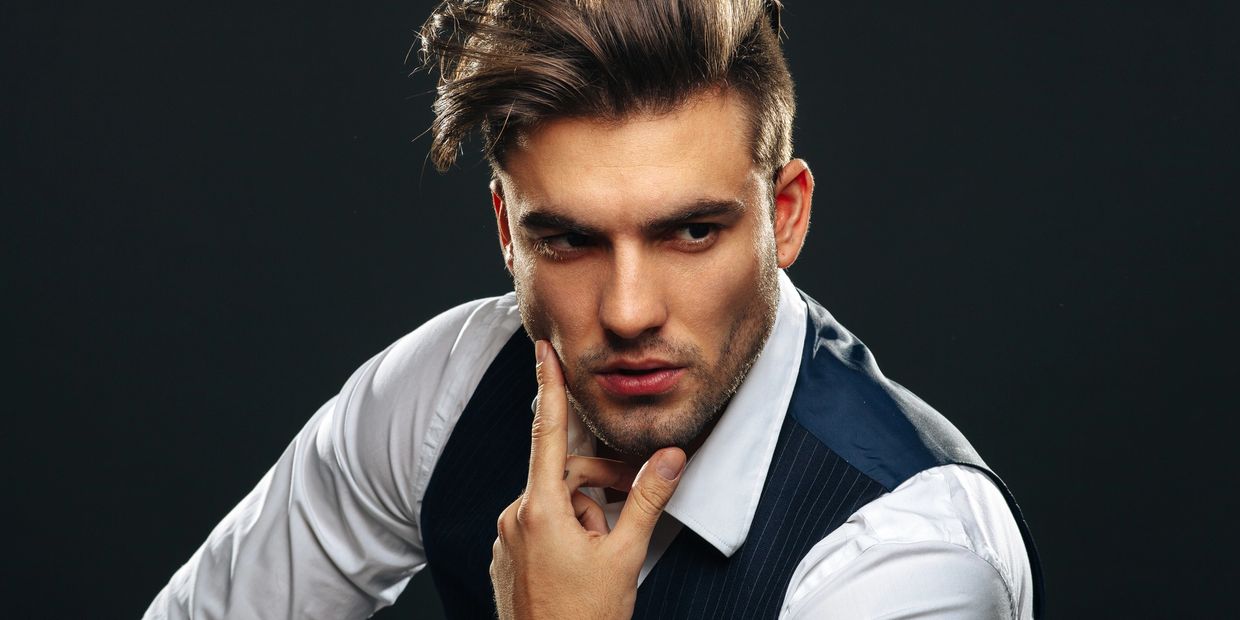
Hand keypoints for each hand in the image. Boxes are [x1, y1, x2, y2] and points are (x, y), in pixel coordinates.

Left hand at [490, 340, 686, 619]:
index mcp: (540, 509)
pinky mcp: (505, 558)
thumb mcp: (624, 555)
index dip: (548, 387)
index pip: (547, 432)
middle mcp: (514, 517)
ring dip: (583, 519)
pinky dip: (565, 537)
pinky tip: (578, 569)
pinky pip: (538, 529)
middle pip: (563, 476)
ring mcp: (506, 540)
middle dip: (596, 488)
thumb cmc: (585, 618)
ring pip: (554, 506)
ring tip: (600, 560)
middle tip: (621, 522)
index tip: (543, 351)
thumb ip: (646, 499)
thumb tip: (671, 456)